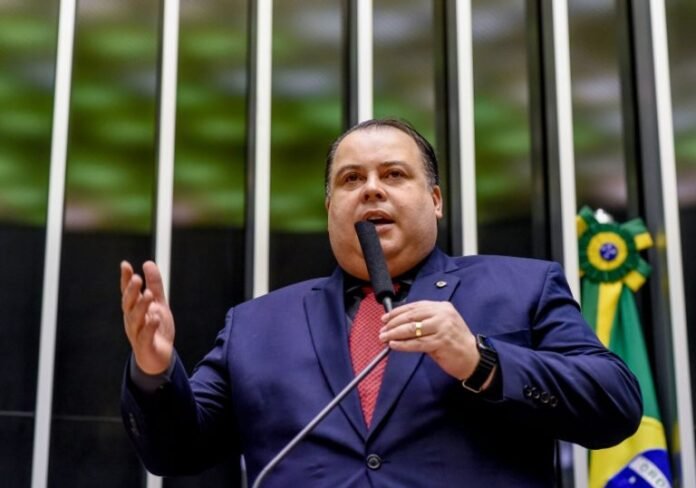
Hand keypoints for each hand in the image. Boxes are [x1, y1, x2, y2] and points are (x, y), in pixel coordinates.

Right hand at [120, 260, 174, 374]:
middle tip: (137, 279)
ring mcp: (137, 333)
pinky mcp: (145, 346)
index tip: (125, 265)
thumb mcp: (158, 304)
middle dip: (131, 292)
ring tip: (148, 295)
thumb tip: (148, 263)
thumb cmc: (155, 329)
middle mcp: (132, 320)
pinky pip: (145, 336)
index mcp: (134, 309)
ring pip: (136, 319)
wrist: (158, 357)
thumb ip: (154, 286)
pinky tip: (154, 318)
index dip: (125, 280)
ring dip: (141, 307)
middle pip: (129, 304)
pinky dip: (149, 327)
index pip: (128, 292)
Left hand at [379, 300, 479, 381]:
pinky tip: (394, 345)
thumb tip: (398, 323)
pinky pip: (417, 343)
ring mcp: (442, 327)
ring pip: (412, 329)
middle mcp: (442, 314)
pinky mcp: (441, 342)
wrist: (473, 358)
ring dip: (394, 334)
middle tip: (382, 330)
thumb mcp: (441, 325)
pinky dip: (403, 345)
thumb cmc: (454, 342)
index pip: (414, 307)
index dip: (397, 312)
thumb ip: (424, 321)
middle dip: (393, 324)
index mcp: (442, 307)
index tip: (384, 318)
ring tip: (384, 338)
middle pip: (411, 317)